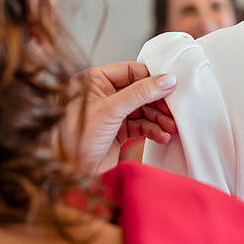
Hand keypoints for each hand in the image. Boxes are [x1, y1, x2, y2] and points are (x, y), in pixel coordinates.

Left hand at [61, 62, 178, 174]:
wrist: (70, 172)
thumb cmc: (76, 138)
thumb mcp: (110, 110)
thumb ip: (140, 93)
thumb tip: (166, 80)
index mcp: (95, 80)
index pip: (131, 71)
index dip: (152, 79)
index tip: (170, 87)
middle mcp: (104, 94)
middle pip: (140, 91)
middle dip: (158, 102)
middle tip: (173, 111)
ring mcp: (112, 113)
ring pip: (143, 109)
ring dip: (159, 118)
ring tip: (171, 127)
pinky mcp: (119, 131)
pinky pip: (141, 125)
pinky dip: (153, 130)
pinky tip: (162, 136)